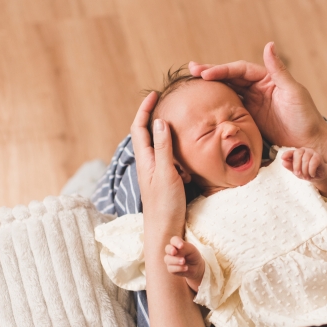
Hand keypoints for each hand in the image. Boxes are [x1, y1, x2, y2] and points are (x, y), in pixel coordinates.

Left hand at [131, 93, 185, 235]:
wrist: (164, 231)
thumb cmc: (165, 205)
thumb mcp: (167, 173)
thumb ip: (164, 147)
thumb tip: (160, 121)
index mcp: (145, 159)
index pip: (140, 127)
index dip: (145, 109)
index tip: (155, 94)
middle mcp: (148, 164)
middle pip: (146, 133)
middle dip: (153, 116)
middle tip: (167, 103)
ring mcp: (155, 172)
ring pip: (157, 146)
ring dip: (165, 133)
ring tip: (178, 124)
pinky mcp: (164, 181)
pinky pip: (168, 158)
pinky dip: (175, 150)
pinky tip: (187, 154)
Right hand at [164, 236, 204, 290]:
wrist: (196, 267)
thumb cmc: (193, 255)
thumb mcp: (191, 250)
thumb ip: (184, 248)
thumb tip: (175, 252)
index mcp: (177, 244)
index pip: (174, 240)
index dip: (176, 242)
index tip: (181, 246)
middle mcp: (171, 251)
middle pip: (167, 248)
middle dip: (170, 250)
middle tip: (175, 252)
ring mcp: (170, 260)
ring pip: (167, 259)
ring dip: (175, 260)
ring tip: (183, 261)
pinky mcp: (171, 269)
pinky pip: (170, 268)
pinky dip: (179, 268)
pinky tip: (186, 268)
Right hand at [189, 42, 326, 150]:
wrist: (309, 141)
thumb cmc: (305, 116)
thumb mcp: (293, 91)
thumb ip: (279, 70)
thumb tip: (269, 45)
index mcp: (267, 78)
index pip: (240, 70)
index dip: (222, 70)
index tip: (205, 72)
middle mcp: (258, 88)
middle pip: (230, 77)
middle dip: (211, 73)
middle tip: (191, 70)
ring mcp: (253, 103)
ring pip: (228, 91)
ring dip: (212, 87)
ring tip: (193, 83)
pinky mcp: (250, 118)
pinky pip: (230, 108)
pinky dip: (218, 104)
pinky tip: (205, 104)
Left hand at [280, 148, 326, 179]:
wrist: (317, 176)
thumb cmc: (305, 172)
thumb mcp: (296, 172)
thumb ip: (290, 167)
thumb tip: (283, 162)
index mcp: (297, 153)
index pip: (291, 152)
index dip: (287, 154)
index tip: (282, 158)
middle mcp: (304, 150)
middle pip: (298, 153)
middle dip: (296, 165)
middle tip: (297, 174)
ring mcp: (311, 152)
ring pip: (306, 159)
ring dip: (305, 170)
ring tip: (306, 177)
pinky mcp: (318, 156)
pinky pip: (313, 162)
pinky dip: (311, 170)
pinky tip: (312, 174)